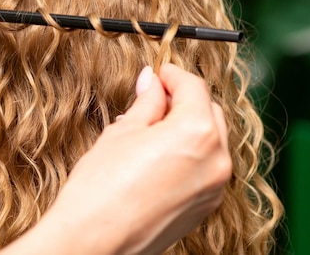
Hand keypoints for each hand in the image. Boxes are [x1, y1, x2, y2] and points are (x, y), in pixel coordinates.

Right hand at [0, 64, 230, 254]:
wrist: (93, 240)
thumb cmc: (101, 187)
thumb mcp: (122, 132)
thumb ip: (147, 102)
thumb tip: (152, 82)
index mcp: (196, 132)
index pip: (194, 87)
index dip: (172, 73)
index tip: (158, 71)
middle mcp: (215, 159)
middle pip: (209, 111)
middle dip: (184, 99)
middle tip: (153, 96)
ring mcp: (214, 187)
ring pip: (211, 140)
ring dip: (188, 126)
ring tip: (151, 128)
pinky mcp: (205, 206)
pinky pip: (205, 167)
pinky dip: (190, 152)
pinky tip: (158, 154)